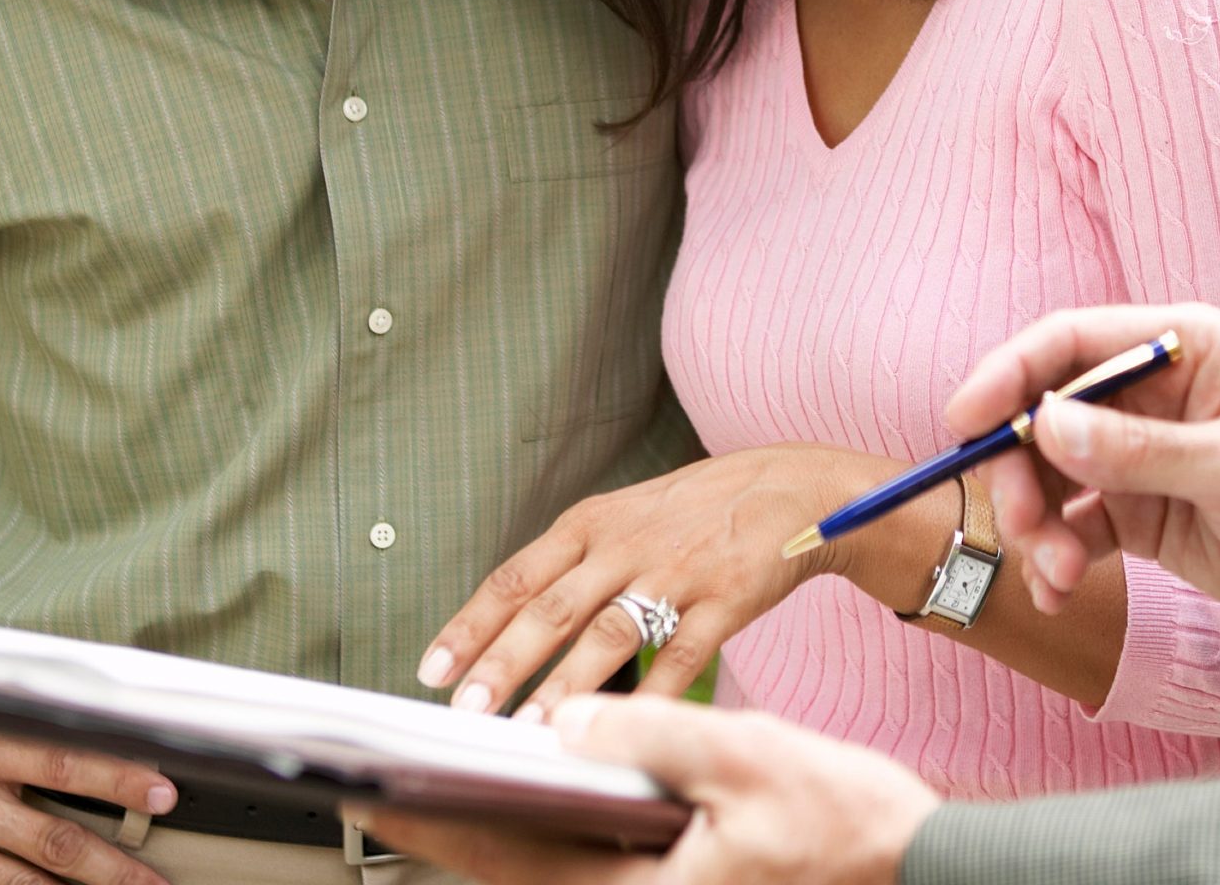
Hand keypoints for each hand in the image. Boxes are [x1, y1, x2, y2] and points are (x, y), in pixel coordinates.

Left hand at [347, 693, 937, 884]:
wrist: (913, 861)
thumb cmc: (839, 813)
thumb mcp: (747, 757)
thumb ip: (650, 738)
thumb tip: (562, 726)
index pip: (513, 863)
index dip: (442, 828)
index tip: (387, 799)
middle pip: (516, 877)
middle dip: (451, 833)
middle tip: (390, 792)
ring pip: (548, 875)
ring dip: (497, 835)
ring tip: (445, 792)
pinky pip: (592, 869)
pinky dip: (550, 839)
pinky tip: (534, 803)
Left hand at [420, 446, 894, 717]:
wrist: (787, 487)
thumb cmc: (694, 513)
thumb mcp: (623, 518)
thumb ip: (569, 567)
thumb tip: (503, 627)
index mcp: (592, 524)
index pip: (515, 577)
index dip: (471, 625)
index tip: (432, 669)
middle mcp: (627, 544)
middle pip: (553, 608)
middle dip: (504, 662)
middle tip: (465, 710)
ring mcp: (677, 572)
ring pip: (611, 635)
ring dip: (567, 687)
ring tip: (532, 731)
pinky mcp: (725, 599)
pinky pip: (683, 657)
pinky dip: (654, 698)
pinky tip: (627, 731)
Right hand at [944, 304, 1219, 622]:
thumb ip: (1140, 452)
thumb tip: (1048, 425)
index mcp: (1176, 349)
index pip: (1069, 343)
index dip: (1009, 375)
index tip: (964, 421)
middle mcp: (1147, 395)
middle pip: (1044, 414)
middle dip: (1019, 471)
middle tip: (1022, 527)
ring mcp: (1139, 455)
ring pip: (1050, 477)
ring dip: (1037, 524)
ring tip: (1055, 574)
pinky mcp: (1140, 512)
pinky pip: (1075, 528)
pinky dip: (1058, 558)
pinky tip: (1061, 592)